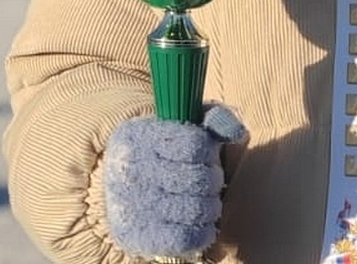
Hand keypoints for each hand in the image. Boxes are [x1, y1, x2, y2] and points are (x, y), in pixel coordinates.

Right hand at [102, 105, 246, 258]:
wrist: (121, 187)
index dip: (209, 152)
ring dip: (210, 206)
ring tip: (206, 202)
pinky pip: (185, 238)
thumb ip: (212, 118)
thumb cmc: (162, 151)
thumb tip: (236, 131)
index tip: (205, 155)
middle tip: (209, 182)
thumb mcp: (182, 124)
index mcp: (140, 136)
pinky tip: (202, 224)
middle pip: (198, 179)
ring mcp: (130, 205)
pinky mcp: (135, 236)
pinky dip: (202, 233)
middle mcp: (130, 170)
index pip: (194, 145)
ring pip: (195, 209)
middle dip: (213, 180)